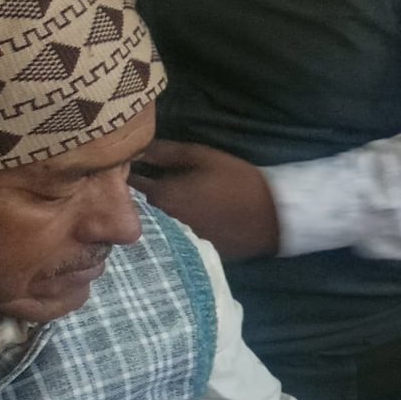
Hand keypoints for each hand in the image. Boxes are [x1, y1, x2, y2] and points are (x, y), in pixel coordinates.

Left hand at [130, 140, 280, 259]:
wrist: (274, 216)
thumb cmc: (238, 180)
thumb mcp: (202, 156)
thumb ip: (165, 152)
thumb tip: (135, 148)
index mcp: (163, 196)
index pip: (128, 183)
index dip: (126, 172)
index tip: (128, 164)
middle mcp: (163, 221)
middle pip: (141, 207)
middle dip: (140, 194)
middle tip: (151, 181)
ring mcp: (178, 240)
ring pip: (158, 223)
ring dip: (159, 212)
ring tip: (173, 201)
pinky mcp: (193, 251)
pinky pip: (175, 237)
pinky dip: (176, 227)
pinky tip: (191, 219)